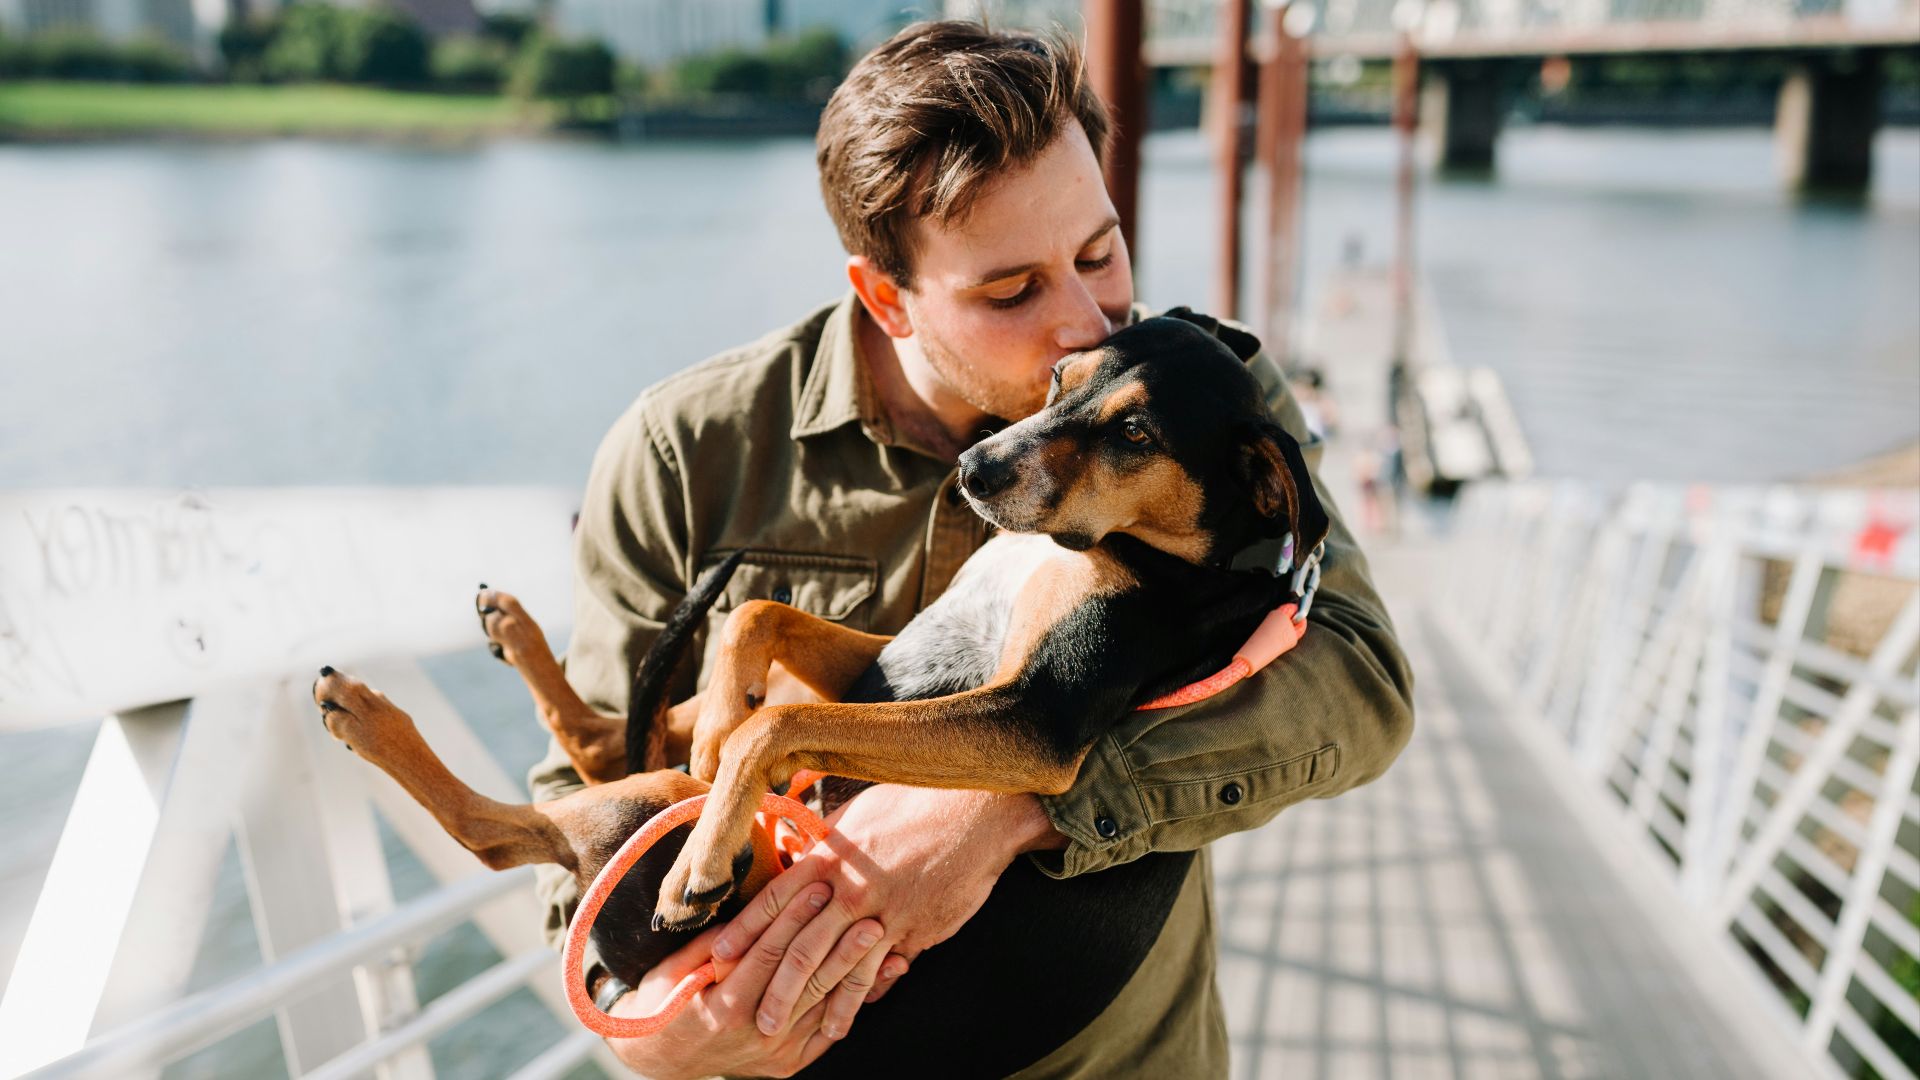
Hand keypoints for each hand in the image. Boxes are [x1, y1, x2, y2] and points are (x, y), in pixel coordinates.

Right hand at [602, 882, 888, 1078]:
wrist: (663, 1059)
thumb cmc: (664, 1002)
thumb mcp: (675, 969)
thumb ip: (713, 944)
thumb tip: (749, 910)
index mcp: (724, 1007)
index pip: (768, 954)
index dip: (794, 918)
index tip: (818, 886)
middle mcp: (755, 1032)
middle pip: (806, 980)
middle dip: (838, 942)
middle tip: (867, 910)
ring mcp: (776, 1052)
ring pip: (824, 1004)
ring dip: (858, 969)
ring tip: (884, 938)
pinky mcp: (790, 1062)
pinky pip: (829, 1030)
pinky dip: (856, 1002)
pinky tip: (883, 975)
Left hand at [709, 786, 1066, 1037]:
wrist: (974, 812)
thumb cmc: (915, 804)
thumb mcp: (859, 815)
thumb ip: (828, 845)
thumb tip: (801, 855)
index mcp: (830, 856)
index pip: (774, 900)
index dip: (743, 932)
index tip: (716, 959)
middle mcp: (849, 887)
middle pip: (798, 944)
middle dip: (770, 986)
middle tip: (747, 1017)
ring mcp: (882, 912)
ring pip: (835, 968)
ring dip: (809, 1005)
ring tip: (786, 1032)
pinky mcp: (913, 930)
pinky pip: (878, 972)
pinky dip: (857, 999)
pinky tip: (843, 1021)